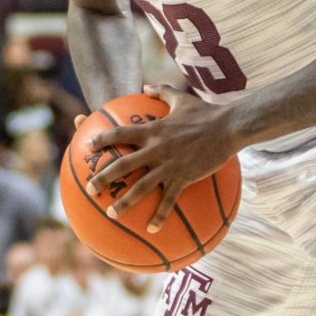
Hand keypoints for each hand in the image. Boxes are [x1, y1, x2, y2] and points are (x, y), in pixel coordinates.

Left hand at [82, 83, 240, 234]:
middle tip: (88, 188)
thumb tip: (146, 86)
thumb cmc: (206, 113)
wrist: (228, 127)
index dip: (102, 139)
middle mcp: (156, 148)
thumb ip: (161, 91)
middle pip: (123, 164)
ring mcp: (168, 165)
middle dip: (103, 176)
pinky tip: (152, 229)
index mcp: (152, 130)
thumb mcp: (181, 98)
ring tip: (110, 214)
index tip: (87, 146)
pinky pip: (169, 200)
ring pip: (141, 187)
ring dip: (124, 202)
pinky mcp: (183, 178)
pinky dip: (160, 216)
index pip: (120, 134)